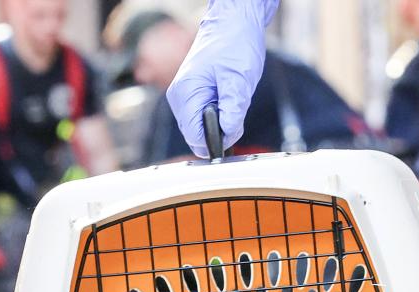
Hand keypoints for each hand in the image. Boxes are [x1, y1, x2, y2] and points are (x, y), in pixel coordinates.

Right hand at [166, 0, 279, 157]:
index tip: (233, 128)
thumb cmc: (235, 44)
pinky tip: (226, 98)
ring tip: (231, 98)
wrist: (233, 23)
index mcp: (186, 94)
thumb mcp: (239, 79)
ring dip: (220, 122)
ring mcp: (183, 97)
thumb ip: (233, 110)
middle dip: (219, 131)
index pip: (194, 136)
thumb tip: (227, 135)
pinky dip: (218, 115)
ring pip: (200, 128)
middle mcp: (179, 98)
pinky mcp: (191, 96)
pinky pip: (202, 118)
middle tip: (236, 110)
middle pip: (195, 135)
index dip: (215, 141)